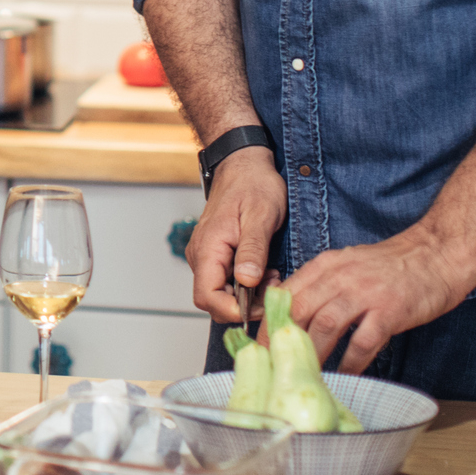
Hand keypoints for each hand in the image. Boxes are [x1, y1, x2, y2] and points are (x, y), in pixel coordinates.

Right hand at [187, 148, 286, 319]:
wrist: (244, 163)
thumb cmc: (254, 184)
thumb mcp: (261, 216)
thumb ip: (253, 250)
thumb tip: (246, 282)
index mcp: (208, 248)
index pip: (207, 297)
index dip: (234, 310)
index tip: (264, 305)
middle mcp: (200, 256)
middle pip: (213, 300)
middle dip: (245, 304)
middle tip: (274, 288)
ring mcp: (206, 256)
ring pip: (221, 293)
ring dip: (248, 295)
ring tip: (274, 276)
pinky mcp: (215, 255)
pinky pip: (226, 281)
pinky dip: (247, 284)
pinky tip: (266, 271)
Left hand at [279, 227, 474, 371]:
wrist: (437, 254)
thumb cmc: (392, 265)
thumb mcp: (347, 264)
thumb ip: (321, 284)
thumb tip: (295, 314)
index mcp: (326, 265)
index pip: (286, 294)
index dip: (269, 322)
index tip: (259, 347)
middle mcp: (340, 276)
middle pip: (299, 310)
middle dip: (282, 342)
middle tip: (273, 367)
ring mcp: (365, 293)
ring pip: (325, 326)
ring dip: (312, 355)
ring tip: (304, 377)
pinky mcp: (390, 311)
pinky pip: (363, 341)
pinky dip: (351, 363)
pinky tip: (345, 377)